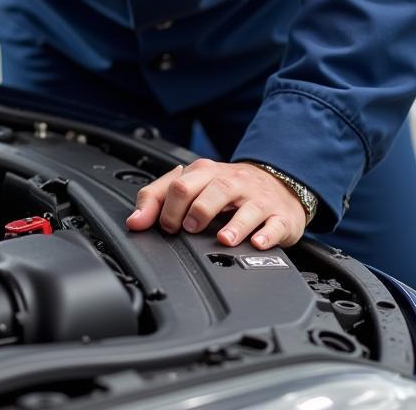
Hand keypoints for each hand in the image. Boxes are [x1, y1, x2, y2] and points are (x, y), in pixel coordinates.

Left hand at [126, 158, 306, 248]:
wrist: (278, 182)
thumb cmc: (228, 189)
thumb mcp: (192, 185)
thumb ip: (159, 199)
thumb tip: (134, 221)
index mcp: (206, 172)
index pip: (182, 183)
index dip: (169, 207)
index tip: (165, 227)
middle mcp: (233, 182)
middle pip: (214, 188)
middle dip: (198, 209)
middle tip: (188, 229)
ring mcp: (258, 198)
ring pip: (246, 206)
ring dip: (234, 224)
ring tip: (223, 240)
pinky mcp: (280, 216)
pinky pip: (275, 224)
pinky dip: (267, 235)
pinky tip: (257, 244)